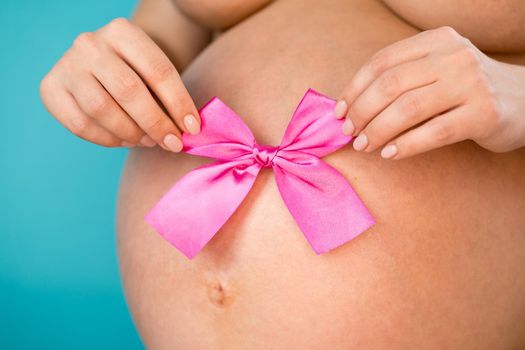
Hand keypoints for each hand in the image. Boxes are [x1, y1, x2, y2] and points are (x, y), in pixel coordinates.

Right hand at [40, 18, 200, 151]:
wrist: (100, 64)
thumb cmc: (136, 73)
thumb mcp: (154, 74)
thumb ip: (169, 98)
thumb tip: (187, 133)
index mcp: (123, 32)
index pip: (158, 71)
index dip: (179, 103)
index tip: (193, 128)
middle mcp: (90, 44)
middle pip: (129, 90)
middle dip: (156, 123)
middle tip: (173, 143)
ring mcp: (67, 65)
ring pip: (102, 109)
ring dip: (131, 133)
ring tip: (149, 141)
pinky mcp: (50, 88)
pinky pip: (80, 125)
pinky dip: (107, 140)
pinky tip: (125, 141)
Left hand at [334, 26, 524, 158]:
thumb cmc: (467, 90)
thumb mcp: (436, 70)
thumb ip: (402, 79)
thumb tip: (351, 108)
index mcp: (436, 41)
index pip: (382, 62)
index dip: (355, 89)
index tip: (339, 112)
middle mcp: (453, 56)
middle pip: (390, 84)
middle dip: (362, 112)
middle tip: (351, 133)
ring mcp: (471, 83)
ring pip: (408, 108)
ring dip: (378, 131)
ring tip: (365, 146)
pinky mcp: (484, 113)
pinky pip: (434, 132)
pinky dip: (406, 145)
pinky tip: (390, 154)